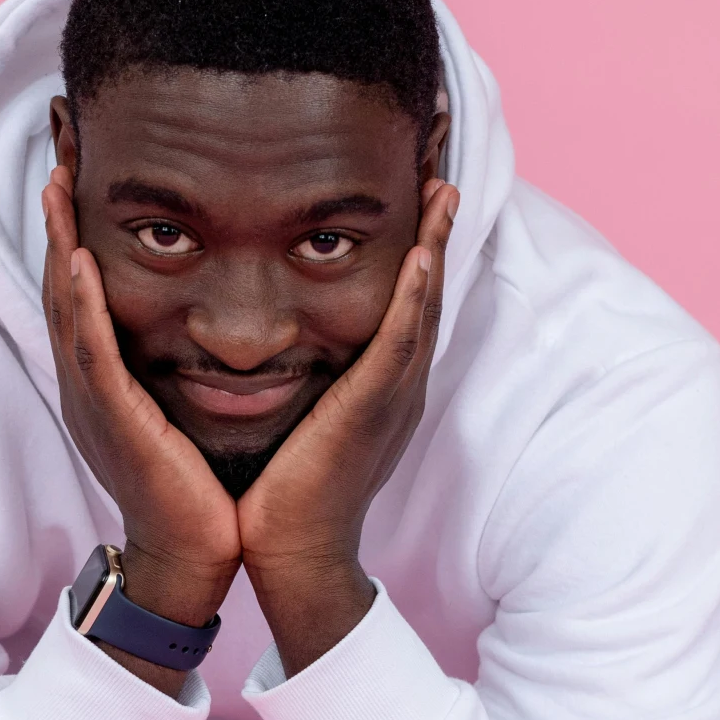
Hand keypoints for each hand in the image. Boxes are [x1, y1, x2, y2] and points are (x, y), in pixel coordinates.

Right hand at [42, 166, 241, 664]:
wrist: (198, 555)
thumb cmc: (199, 483)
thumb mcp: (186, 401)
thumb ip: (182, 354)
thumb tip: (207, 307)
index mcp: (106, 370)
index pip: (83, 274)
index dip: (74, 213)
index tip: (78, 151)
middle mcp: (89, 377)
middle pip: (62, 272)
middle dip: (57, 205)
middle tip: (57, 138)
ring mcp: (94, 398)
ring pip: (67, 302)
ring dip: (57, 237)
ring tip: (55, 175)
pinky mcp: (113, 420)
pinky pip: (91, 352)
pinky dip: (80, 302)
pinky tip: (76, 257)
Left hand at [237, 178, 458, 674]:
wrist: (287, 555)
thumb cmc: (282, 489)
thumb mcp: (295, 411)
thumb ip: (298, 371)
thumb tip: (274, 334)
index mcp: (377, 379)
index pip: (402, 294)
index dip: (416, 240)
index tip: (419, 184)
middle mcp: (394, 381)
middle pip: (424, 287)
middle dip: (437, 227)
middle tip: (445, 164)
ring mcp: (391, 396)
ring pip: (421, 306)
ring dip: (436, 245)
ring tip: (444, 186)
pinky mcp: (372, 413)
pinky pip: (398, 345)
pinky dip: (414, 299)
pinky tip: (421, 255)